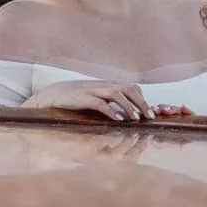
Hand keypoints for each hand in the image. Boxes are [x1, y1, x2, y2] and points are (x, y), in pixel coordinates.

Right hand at [22, 80, 155, 120]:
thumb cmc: (77, 99)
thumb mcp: (97, 98)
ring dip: (129, 106)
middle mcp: (104, 85)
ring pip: (117, 94)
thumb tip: (127, 113)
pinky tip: (119, 120)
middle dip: (141, 103)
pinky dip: (111, 111)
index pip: (132, 88)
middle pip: (129, 89)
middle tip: (150, 116)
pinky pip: (100, 103)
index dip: (143, 99)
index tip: (152, 112)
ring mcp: (94, 90)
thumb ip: (112, 103)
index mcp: (108, 85)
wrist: (53, 95)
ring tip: (137, 119)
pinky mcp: (83, 98)